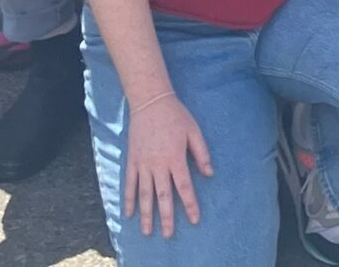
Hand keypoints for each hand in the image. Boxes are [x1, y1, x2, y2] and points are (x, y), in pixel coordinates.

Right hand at [121, 90, 212, 239]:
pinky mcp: (132, 161)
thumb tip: (209, 174)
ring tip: (147, 231)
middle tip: (168, 235)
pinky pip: (129, 184)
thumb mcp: (194, 131)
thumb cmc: (175, 116)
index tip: (194, 219)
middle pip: (162, 196)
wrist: (150, 102)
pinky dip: (129, 199)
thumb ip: (201, 153)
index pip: (184, 187)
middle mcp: (158, 165)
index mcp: (175, 158)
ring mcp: (143, 164)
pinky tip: (129, 213)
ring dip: (146, 214)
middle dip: (166, 217)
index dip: (189, 204)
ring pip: (144, 194)